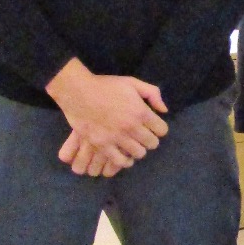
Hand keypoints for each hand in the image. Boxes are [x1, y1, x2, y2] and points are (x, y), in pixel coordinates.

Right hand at [46, 58, 168, 176]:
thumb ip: (152, 93)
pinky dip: (125, 160)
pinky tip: (124, 155)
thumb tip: (164, 110)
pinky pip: (120, 161)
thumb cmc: (107, 86)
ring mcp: (117, 138)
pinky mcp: (102, 146)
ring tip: (133, 144)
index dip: (159, 128)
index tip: (154, 126)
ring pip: (138, 154)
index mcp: (141, 111)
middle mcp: (131, 127)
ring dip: (138, 149)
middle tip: (144, 135)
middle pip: (152, 143)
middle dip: (150, 139)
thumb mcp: (132, 82)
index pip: (162, 130)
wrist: (80, 92)